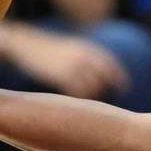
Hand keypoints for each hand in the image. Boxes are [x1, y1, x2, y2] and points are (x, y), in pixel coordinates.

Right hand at [5, 28, 128, 99]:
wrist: (26, 44)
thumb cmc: (51, 50)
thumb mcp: (73, 49)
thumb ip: (88, 60)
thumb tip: (101, 78)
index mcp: (90, 50)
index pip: (112, 66)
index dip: (120, 79)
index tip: (123, 90)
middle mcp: (85, 57)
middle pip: (104, 79)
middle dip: (106, 91)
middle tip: (105, 104)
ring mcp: (74, 66)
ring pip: (92, 88)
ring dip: (92, 98)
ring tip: (86, 106)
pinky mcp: (62, 76)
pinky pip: (77, 93)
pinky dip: (78, 99)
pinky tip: (72, 103)